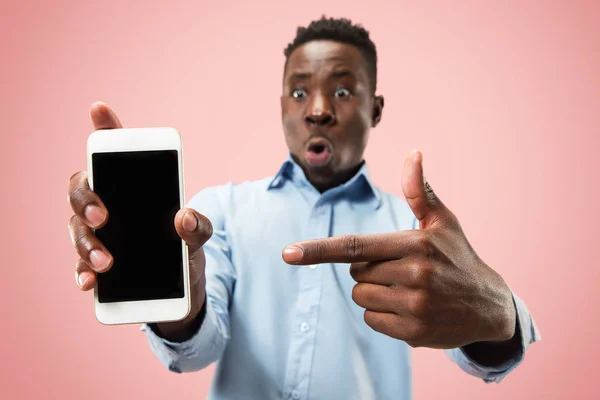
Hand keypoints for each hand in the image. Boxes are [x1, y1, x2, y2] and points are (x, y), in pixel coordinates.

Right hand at [67, 102, 212, 336]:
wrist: (184, 288)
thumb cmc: (186, 248)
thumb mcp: (199, 236)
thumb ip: (198, 226)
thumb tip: (184, 218)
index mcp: (132, 190)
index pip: (114, 155)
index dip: (105, 129)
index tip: (100, 108)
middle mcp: (109, 207)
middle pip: (81, 190)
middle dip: (87, 201)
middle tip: (104, 217)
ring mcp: (99, 236)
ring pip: (77, 229)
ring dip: (86, 244)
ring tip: (105, 262)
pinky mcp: (97, 268)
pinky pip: (80, 268)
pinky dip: (83, 275)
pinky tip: (90, 283)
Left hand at [282, 150, 515, 348]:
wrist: (489, 306)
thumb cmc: (458, 257)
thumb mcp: (442, 222)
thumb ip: (419, 191)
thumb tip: (413, 152)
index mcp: (414, 244)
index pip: (355, 246)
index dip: (318, 250)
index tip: (288, 253)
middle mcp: (414, 275)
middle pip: (356, 273)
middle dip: (370, 270)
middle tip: (402, 270)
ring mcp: (414, 306)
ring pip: (361, 297)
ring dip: (375, 293)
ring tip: (407, 290)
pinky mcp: (413, 332)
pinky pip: (372, 320)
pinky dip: (382, 315)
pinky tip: (409, 309)